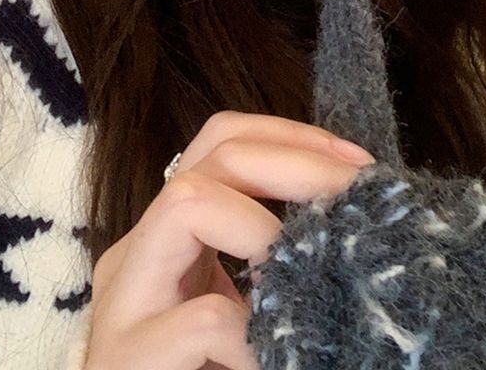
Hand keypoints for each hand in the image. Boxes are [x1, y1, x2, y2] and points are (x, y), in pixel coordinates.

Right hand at [83, 110, 375, 369]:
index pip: (221, 142)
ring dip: (263, 227)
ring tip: (301, 270)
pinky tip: (275, 362)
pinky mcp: (127, 361)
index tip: (361, 165)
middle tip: (355, 196)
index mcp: (166, 243)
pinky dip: (256, 335)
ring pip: (185, 201)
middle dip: (293, 160)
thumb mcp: (242, 320)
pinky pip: (204, 319)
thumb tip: (360, 221)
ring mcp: (124, 305)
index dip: (294, 138)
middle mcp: (135, 257)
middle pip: (208, 155)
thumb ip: (271, 272)